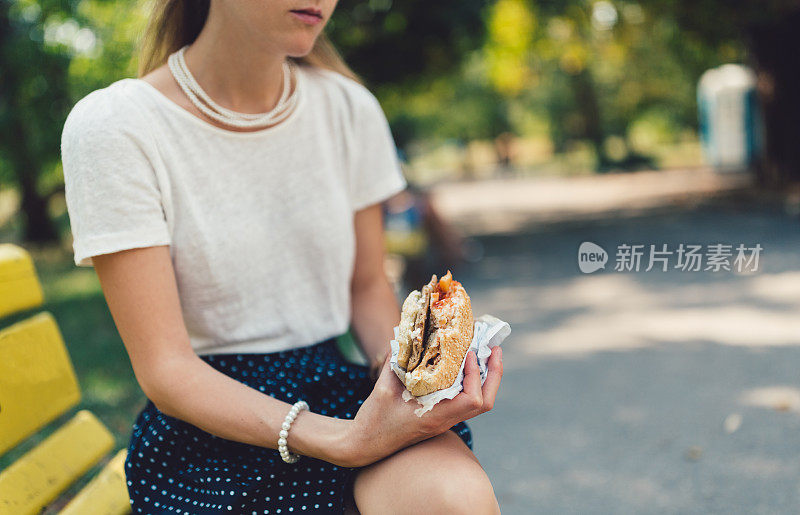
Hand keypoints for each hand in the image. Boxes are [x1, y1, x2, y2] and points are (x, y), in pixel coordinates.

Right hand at [342, 345, 502, 466]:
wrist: (366, 445)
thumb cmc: (374, 420)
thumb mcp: (383, 388)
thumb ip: (397, 361)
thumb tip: (405, 335)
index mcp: (435, 417)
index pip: (472, 400)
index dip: (477, 374)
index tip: (469, 353)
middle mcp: (445, 420)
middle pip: (484, 403)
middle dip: (494, 374)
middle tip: (494, 348)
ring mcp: (445, 420)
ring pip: (478, 403)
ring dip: (485, 377)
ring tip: (484, 353)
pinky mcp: (441, 418)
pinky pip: (465, 401)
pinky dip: (471, 382)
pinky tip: (463, 365)